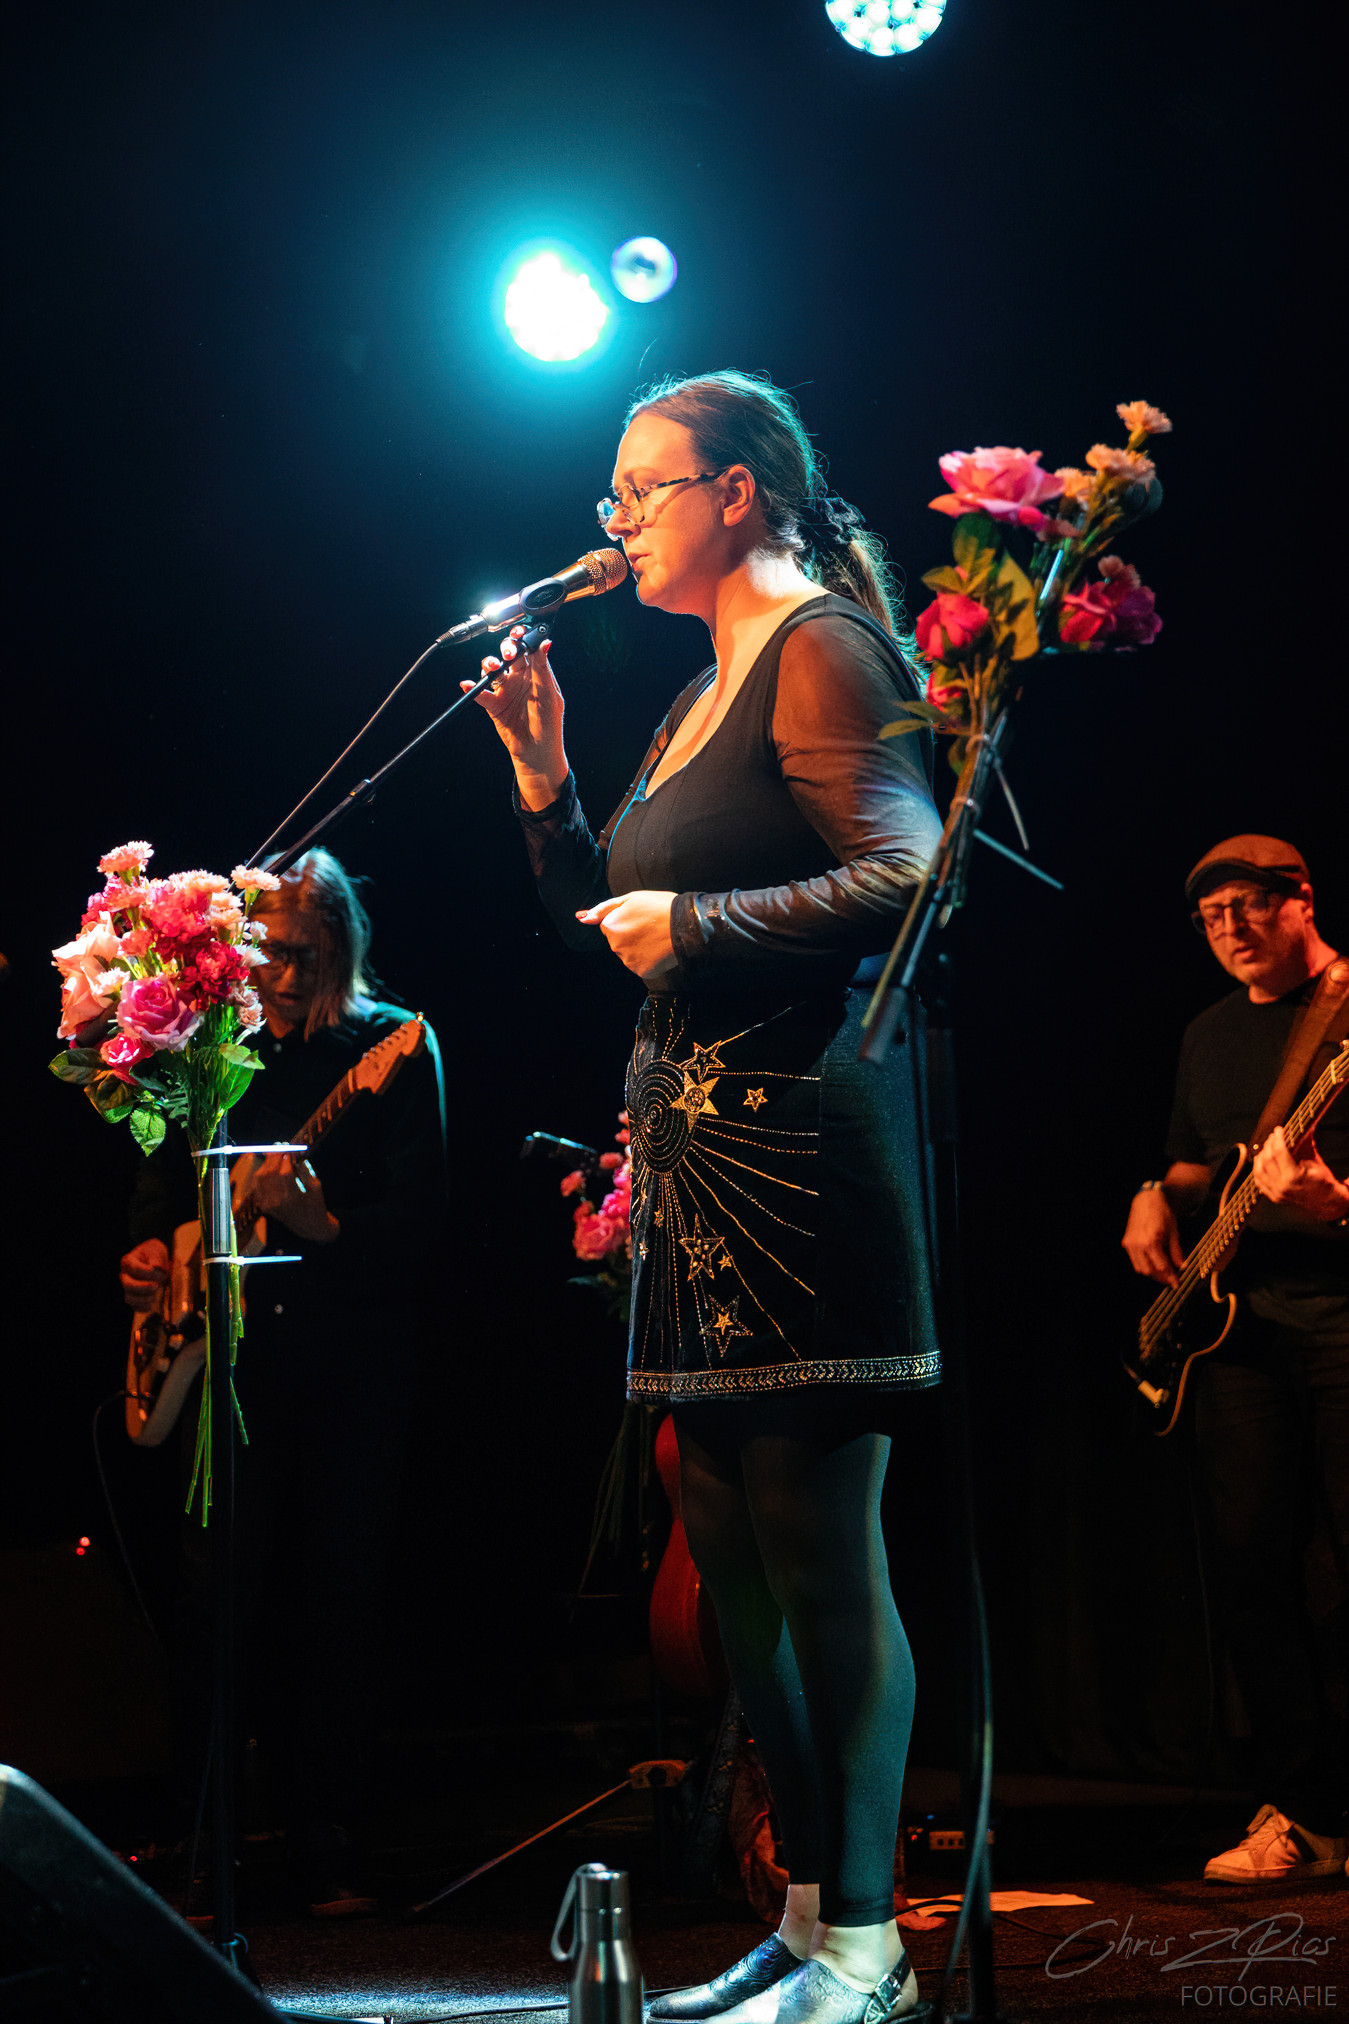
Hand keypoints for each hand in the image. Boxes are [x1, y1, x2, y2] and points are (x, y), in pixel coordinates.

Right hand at [121, 1237, 168, 1310]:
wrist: (154, 1260)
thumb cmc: (154, 1254)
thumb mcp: (156, 1251)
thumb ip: (156, 1259)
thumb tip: (156, 1267)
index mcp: (128, 1261)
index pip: (132, 1267)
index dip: (143, 1271)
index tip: (154, 1270)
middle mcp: (125, 1275)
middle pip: (127, 1285)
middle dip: (142, 1287)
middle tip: (156, 1285)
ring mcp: (128, 1287)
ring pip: (129, 1298)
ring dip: (143, 1299)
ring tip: (155, 1294)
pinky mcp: (134, 1297)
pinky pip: (134, 1306)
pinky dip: (143, 1307)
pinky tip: (151, 1303)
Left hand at [247, 1154, 339, 1243]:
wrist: (310, 1226)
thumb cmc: (316, 1203)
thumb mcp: (315, 1184)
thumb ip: (303, 1168)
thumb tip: (293, 1152)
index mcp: (293, 1197)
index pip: (285, 1171)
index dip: (286, 1157)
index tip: (289, 1148)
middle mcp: (278, 1201)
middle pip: (270, 1172)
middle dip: (274, 1156)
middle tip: (279, 1146)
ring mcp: (269, 1204)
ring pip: (261, 1177)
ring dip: (267, 1163)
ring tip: (274, 1155)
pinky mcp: (264, 1206)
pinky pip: (257, 1186)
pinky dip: (261, 1174)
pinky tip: (267, 1168)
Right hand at [462, 626, 568, 809]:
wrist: (537, 752)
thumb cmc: (548, 723)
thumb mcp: (549, 694)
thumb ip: (543, 668)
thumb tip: (546, 642)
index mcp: (536, 673)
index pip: (528, 648)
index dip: (522, 637)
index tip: (519, 631)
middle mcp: (519, 678)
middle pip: (507, 654)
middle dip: (506, 649)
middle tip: (508, 654)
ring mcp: (505, 690)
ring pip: (492, 669)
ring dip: (488, 664)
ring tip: (491, 668)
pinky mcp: (493, 705)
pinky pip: (480, 693)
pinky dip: (472, 688)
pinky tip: (467, 685)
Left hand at [576, 892, 679, 986]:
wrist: (686, 924)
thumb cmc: (659, 906)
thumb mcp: (630, 899)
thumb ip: (603, 909)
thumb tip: (581, 918)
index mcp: (610, 926)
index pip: (609, 926)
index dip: (626, 920)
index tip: (641, 916)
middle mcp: (615, 945)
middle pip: (617, 941)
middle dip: (630, 935)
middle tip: (650, 926)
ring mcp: (628, 960)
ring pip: (628, 954)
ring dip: (638, 947)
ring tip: (656, 937)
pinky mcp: (641, 971)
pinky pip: (640, 965)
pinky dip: (648, 959)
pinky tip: (658, 949)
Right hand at [1122, 1188, 1184, 1285]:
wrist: (1147, 1199)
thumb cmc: (1162, 1213)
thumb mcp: (1173, 1232)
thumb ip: (1176, 1252)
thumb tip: (1182, 1267)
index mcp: (1151, 1242)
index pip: (1162, 1267)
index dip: (1170, 1277)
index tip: (1177, 1283)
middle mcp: (1138, 1245)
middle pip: (1150, 1271)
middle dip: (1161, 1277)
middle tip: (1172, 1278)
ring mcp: (1130, 1244)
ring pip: (1141, 1268)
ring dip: (1152, 1272)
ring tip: (1164, 1270)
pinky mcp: (1126, 1242)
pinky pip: (1135, 1260)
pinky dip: (1144, 1264)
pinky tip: (1154, 1261)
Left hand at [1252, 1126, 1348, 1220]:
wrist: (1327, 1203)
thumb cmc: (1323, 1182)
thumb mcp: (1316, 1161)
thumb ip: (1307, 1144)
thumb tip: (1307, 1126)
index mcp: (1294, 1177)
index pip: (1279, 1152)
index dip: (1278, 1138)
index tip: (1279, 1130)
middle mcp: (1283, 1187)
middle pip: (1267, 1160)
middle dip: (1268, 1145)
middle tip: (1273, 1137)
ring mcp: (1277, 1194)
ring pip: (1259, 1171)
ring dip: (1260, 1157)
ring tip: (1266, 1148)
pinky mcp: (1274, 1198)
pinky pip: (1259, 1182)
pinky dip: (1258, 1170)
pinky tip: (1262, 1162)